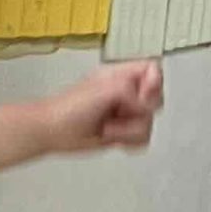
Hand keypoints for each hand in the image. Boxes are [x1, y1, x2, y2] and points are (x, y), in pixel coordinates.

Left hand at [40, 60, 163, 154]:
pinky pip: (142, 138)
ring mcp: (124, 113)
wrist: (54, 132)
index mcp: (121, 75)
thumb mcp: (105, 90)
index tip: (140, 95)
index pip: (152, 70)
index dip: (152, 83)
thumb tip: (144, 105)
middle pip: (156, 99)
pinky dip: (130, 141)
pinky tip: (113, 138)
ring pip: (149, 121)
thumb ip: (132, 92)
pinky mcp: (123, 132)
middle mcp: (126, 92)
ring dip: (129, 129)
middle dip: (139, 111)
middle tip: (121, 112)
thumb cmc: (69, 107)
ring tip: (109, 127)